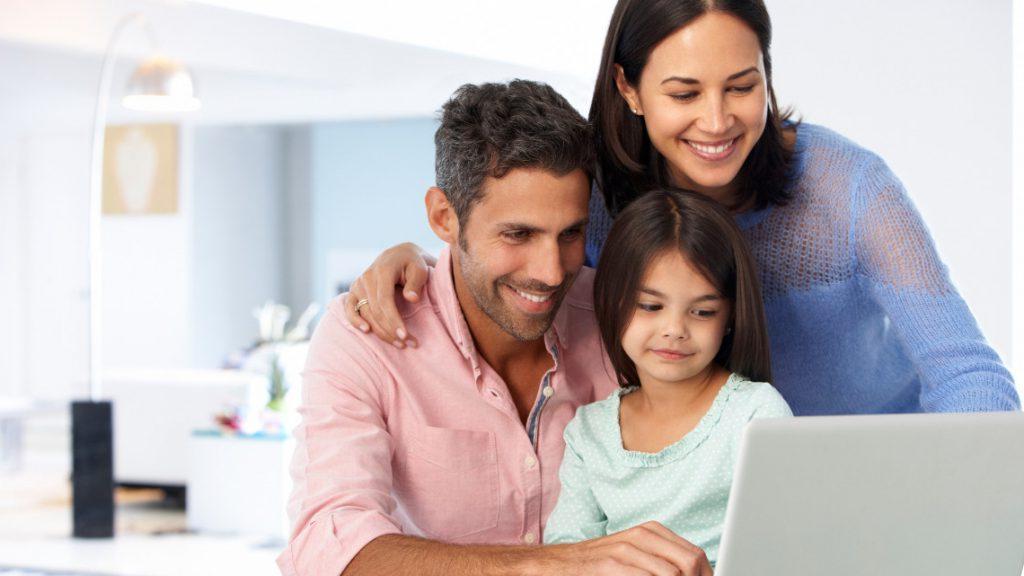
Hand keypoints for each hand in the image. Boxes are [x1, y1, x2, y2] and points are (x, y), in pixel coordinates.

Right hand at [344, 242, 435, 347]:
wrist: (398, 255)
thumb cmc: (412, 264)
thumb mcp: (420, 268)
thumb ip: (416, 282)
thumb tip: (411, 298)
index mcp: (383, 271)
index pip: (385, 300)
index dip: (393, 319)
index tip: (404, 335)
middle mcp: (367, 277)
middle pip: (375, 310)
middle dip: (390, 330)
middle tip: (407, 344)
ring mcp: (358, 284)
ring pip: (365, 313)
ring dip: (380, 331)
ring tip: (399, 344)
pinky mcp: (354, 291)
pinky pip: (350, 308)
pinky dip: (355, 320)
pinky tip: (366, 331)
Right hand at [533, 522, 712, 575]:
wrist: (559, 564)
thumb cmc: (599, 563)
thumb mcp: (632, 552)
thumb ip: (661, 559)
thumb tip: (694, 571)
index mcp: (650, 531)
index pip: (694, 554)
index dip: (705, 574)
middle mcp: (640, 536)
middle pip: (689, 561)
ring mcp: (625, 550)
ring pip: (672, 573)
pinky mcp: (611, 566)